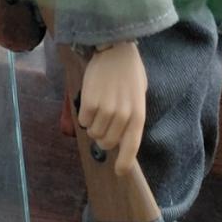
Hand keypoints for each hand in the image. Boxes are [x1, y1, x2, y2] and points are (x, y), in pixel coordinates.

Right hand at [78, 42, 147, 175]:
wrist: (115, 50)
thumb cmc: (129, 72)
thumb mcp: (138, 96)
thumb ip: (131, 116)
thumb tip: (121, 136)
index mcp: (138, 115)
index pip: (131, 147)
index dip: (124, 163)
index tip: (119, 172)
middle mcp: (123, 116)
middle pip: (107, 143)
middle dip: (103, 138)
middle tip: (103, 124)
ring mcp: (106, 110)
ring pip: (93, 133)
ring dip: (93, 125)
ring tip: (98, 108)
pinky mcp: (90, 103)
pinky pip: (83, 121)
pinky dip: (84, 115)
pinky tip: (91, 101)